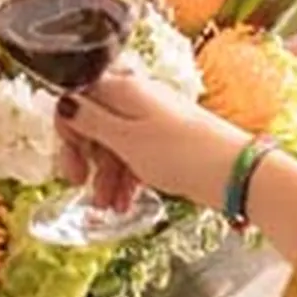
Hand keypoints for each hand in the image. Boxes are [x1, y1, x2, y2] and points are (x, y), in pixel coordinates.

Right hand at [57, 68, 249, 212]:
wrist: (234, 171)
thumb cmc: (180, 153)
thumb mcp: (126, 140)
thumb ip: (90, 120)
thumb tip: (62, 101)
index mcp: (122, 88)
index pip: (77, 98)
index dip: (69, 131)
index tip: (74, 163)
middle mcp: (136, 97)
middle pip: (94, 121)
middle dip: (86, 157)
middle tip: (80, 185)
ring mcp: (153, 119)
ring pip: (115, 142)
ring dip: (105, 174)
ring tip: (108, 207)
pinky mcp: (167, 140)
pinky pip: (135, 153)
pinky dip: (126, 175)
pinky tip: (124, 202)